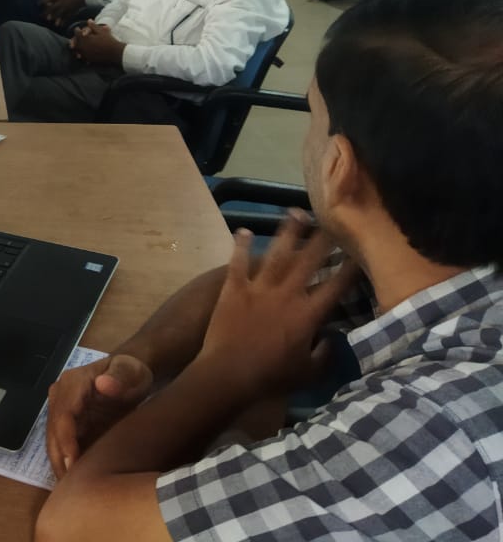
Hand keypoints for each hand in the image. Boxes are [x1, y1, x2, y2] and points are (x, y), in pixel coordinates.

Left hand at [44, 0, 86, 25]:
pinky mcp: (72, 11)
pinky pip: (66, 17)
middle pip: (52, 8)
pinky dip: (63, 21)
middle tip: (42, 15)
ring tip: (49, 20)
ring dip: (53, 17)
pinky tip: (60, 25)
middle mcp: (62, 2)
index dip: (43, 1)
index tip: (38, 4)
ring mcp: (67, 7)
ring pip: (58, 14)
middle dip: (46, 12)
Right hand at [46, 354, 153, 476]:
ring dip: (59, 463)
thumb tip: (103, 384)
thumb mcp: (131, 372)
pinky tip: (71, 479)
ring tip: (68, 488)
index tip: (72, 463)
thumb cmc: (131, 372)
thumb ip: (120, 377)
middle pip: (53, 430)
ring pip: (54, 439)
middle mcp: (60, 395)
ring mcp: (61, 408)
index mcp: (72, 383)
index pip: (63, 414)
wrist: (128, 374)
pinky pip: (61, 442)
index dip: (66, 440)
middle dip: (59, 458)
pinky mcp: (66, 421)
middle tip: (68, 486)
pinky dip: (65, 460)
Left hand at [70, 22, 124, 66]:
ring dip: (76, 47)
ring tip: (77, 46)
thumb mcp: (101, 31)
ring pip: (77, 50)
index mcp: (85, 38)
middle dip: (74, 39)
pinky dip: (81, 54)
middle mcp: (83, 46)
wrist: (114, 52)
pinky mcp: (89, 59)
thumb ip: (93, 26)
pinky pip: (82, 56)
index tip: (77, 29)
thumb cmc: (108, 40)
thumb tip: (89, 20)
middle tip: (75, 38)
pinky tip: (82, 54)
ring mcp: (85, 54)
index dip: (77, 30)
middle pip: (75, 42)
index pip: (77, 33)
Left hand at [197, 212, 357, 401]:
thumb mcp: (308, 373)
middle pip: (308, 260)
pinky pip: (238, 262)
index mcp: (308, 314)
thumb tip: (333, 339)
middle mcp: (287, 293)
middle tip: (331, 218)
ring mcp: (259, 288)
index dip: (349, 268)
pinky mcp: (233, 288)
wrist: (229, 373)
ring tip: (295, 212)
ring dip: (287, 232)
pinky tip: (245, 230)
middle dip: (322, 238)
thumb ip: (325, 355)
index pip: (336, 286)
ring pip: (276, 254)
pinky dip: (242, 246)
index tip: (359, 252)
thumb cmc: (271, 376)